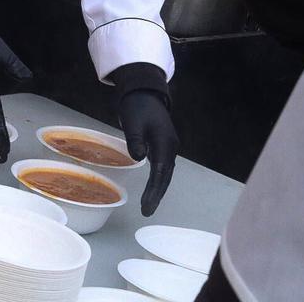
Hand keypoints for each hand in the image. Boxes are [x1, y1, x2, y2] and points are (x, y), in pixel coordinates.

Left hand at [111, 63, 177, 215]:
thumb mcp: (133, 122)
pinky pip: (162, 166)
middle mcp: (170, 146)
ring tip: (149, 205)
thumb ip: (135, 141)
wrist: (144, 91)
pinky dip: (157, 178)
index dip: (154, 191)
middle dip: (157, 194)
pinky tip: (152, 188)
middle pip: (165, 176)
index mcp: (164, 142)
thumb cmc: (137, 106)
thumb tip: (139, 158)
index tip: (146, 207)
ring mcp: (168, 145)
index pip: (160, 173)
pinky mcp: (163, 144)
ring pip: (165, 172)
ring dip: (157, 188)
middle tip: (147, 211)